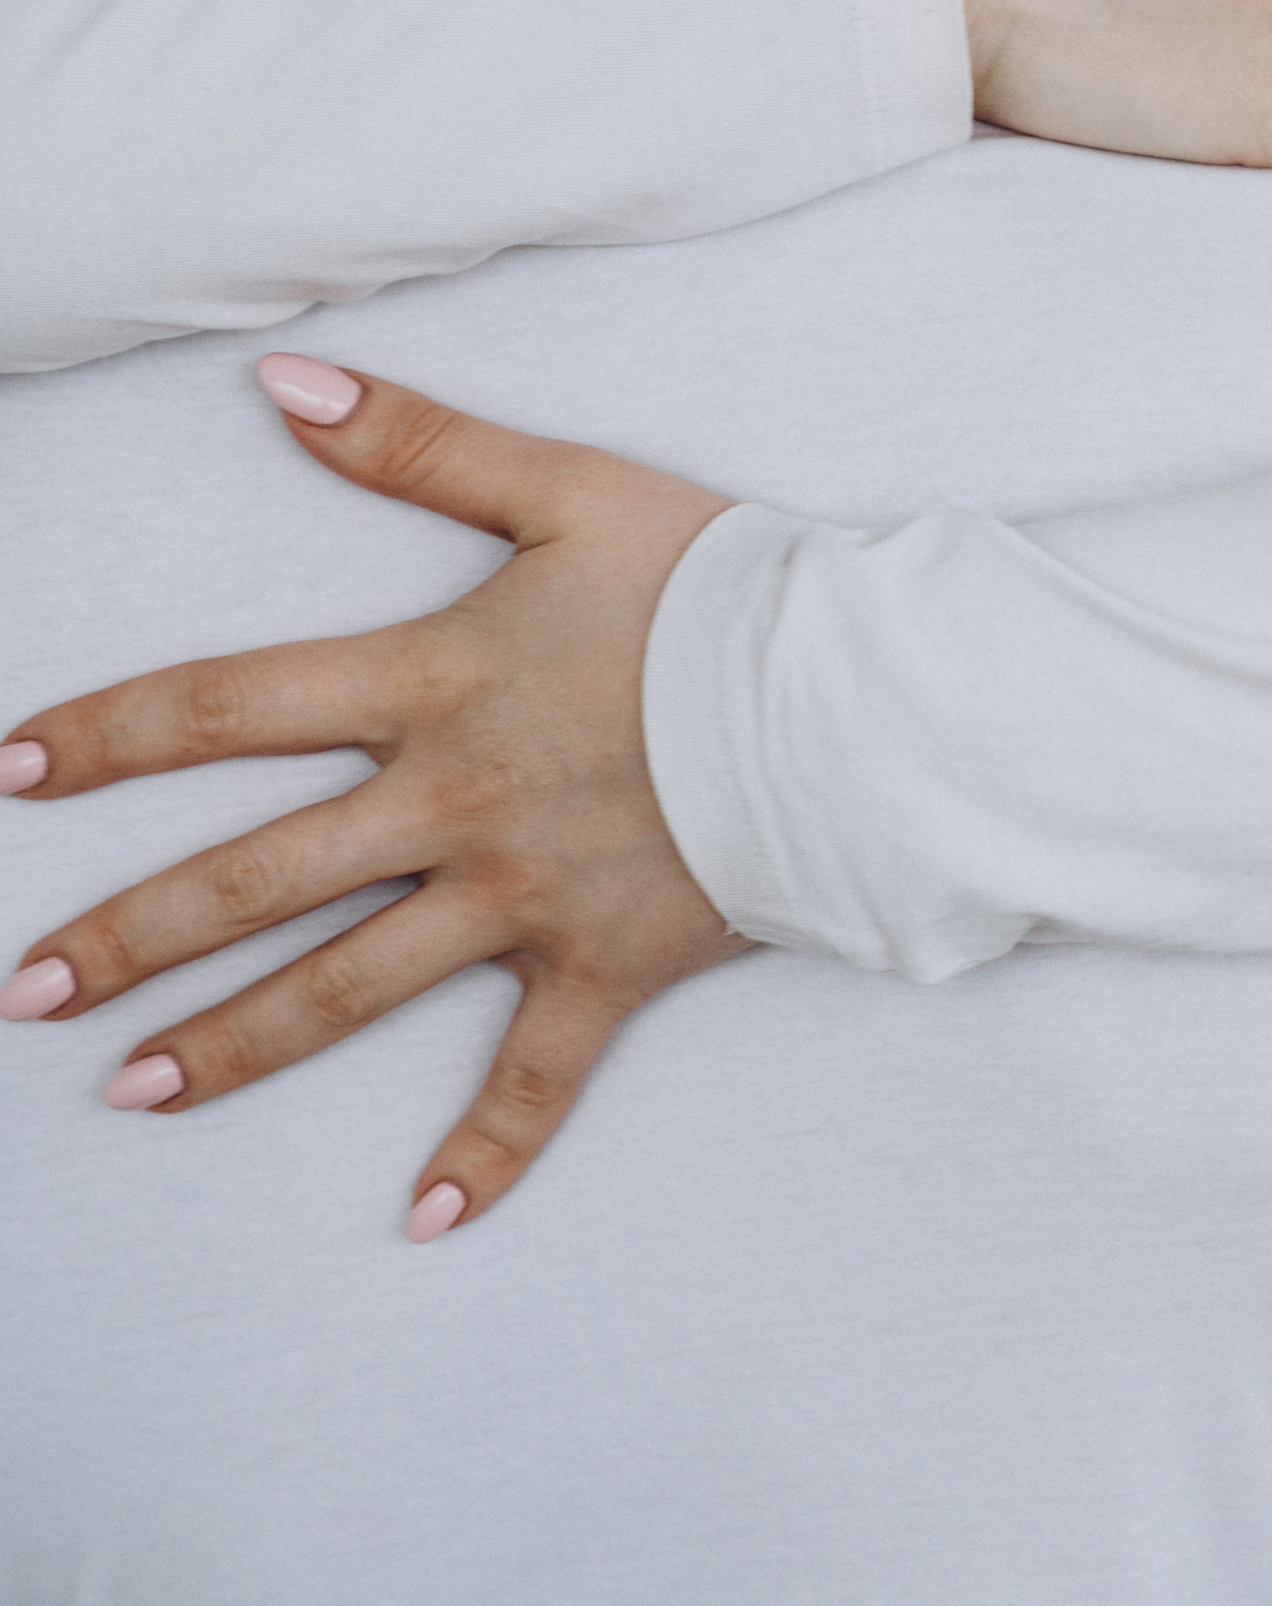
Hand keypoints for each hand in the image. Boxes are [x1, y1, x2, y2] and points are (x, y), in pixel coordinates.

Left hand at [0, 360, 733, 1238]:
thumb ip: (420, 444)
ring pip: (350, 989)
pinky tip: (425, 1219)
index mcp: (431, 685)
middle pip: (255, 880)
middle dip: (127, 939)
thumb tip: (281, 386)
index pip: (229, 709)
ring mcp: (524, 899)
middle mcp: (453, 805)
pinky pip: (535, 1078)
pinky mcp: (606, 966)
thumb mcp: (567, 489)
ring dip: (233, 1048)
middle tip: (22, 994)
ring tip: (130, 1096)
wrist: (854, 699)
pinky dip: (486, 1152)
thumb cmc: (719, 586)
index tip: (11, 768)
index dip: (111, 733)